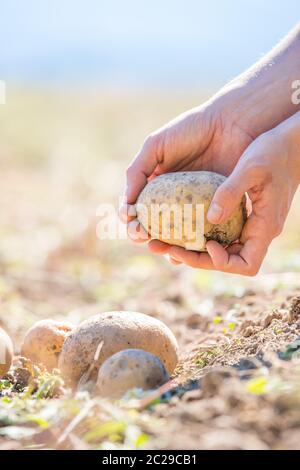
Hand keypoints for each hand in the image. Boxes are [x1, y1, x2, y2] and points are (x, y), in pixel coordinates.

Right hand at [121, 97, 253, 244]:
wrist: (232, 124)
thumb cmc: (191, 130)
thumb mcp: (156, 145)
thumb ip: (137, 171)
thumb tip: (126, 207)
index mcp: (155, 186)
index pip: (137, 210)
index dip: (131, 221)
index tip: (133, 225)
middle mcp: (172, 200)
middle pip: (153, 227)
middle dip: (144, 237)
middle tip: (145, 237)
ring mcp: (195, 208)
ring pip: (176, 236)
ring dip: (166, 248)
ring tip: (165, 249)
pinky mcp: (217, 212)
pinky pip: (203, 234)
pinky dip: (195, 246)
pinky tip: (189, 250)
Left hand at [165, 117, 299, 274]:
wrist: (291, 141)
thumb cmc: (275, 151)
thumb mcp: (251, 168)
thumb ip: (231, 193)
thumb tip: (210, 218)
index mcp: (266, 226)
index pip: (246, 265)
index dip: (223, 262)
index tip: (207, 244)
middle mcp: (258, 231)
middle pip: (227, 260)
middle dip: (196, 259)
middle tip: (165, 248)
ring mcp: (252, 224)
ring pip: (222, 248)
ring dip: (194, 248)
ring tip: (163, 241)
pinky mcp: (244, 214)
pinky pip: (221, 231)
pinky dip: (200, 232)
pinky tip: (179, 223)